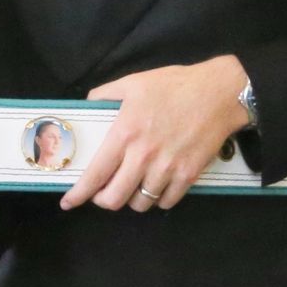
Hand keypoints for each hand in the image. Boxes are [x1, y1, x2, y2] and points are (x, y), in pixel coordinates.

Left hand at [60, 55, 250, 212]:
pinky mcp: (189, 175)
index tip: (68, 202)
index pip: (95, 174)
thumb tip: (89, 105)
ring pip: (141, 204)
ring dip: (131, 199)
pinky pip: (167, 202)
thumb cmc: (173, 85)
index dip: (79, 194)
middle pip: (115, 199)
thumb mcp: (131, 83)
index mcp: (124, 134)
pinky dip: (157, 199)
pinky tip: (155, 186)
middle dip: (104, 201)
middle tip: (103, 193)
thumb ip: (104, 95)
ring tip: (131, 186)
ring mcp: (168, 169)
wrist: (218, 93)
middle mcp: (143, 157)